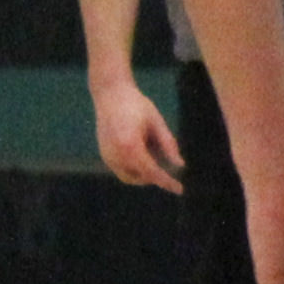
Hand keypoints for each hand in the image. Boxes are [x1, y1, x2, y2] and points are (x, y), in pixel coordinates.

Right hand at [91, 78, 185, 192]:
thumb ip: (169, 144)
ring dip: (142, 173)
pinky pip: (120, 169)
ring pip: (127, 176)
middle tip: (168, 170)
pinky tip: (143, 151)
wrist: (110, 93)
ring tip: (153, 152)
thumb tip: (180, 165)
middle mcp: (115, 153)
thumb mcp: (157, 122)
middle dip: (153, 178)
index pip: (151, 172)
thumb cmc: (137, 105)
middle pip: (138, 178)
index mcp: (130, 145)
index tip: (179, 189)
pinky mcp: (103, 152)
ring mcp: (106, 154)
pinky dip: (133, 167)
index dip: (166, 182)